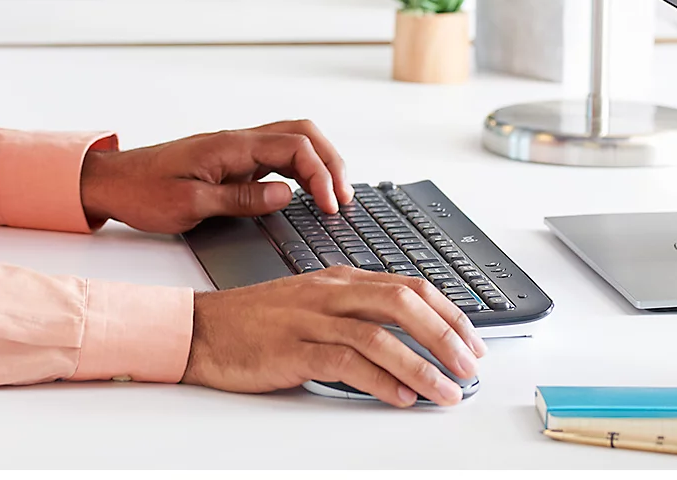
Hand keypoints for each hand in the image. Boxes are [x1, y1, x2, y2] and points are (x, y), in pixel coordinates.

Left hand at [79, 120, 352, 233]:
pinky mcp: (231, 161)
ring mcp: (235, 149)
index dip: (321, 175)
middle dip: (332, 161)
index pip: (294, 147)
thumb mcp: (190, 205)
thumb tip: (286, 195)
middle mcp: (237, 140)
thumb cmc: (143, 192)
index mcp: (230, 146)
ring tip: (335, 195)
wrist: (112, 182)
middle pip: (302, 133)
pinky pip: (276, 154)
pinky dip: (301, 168)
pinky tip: (307, 191)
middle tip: (345, 199)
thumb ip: (240, 199)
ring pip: (292, 139)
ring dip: (319, 162)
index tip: (331, 208)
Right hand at [182, 268, 486, 406]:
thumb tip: (407, 340)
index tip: (472, 339)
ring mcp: (311, 319)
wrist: (203, 328)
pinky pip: (346, 362)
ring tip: (446, 391)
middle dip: (445, 334)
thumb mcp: (312, 304)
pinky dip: (380, 380)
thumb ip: (354, 314)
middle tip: (470, 365)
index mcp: (338, 279)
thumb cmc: (257, 321)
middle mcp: (329, 293)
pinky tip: (400, 397)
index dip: (448, 311)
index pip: (407, 285)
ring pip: (379, 334)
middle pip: (401, 303)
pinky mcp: (293, 349)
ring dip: (421, 366)